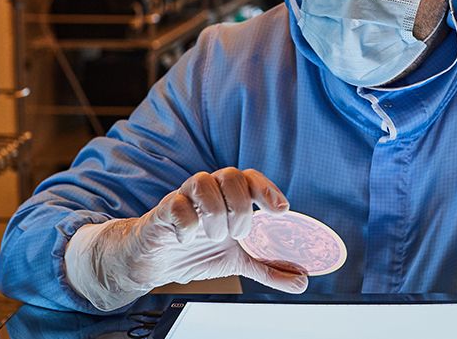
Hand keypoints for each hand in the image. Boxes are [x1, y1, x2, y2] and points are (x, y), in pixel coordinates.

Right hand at [65, 168, 307, 310]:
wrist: (154, 264)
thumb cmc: (197, 252)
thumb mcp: (238, 262)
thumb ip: (268, 269)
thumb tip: (301, 281)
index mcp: (228, 197)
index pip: (251, 178)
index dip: (268, 189)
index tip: (281, 211)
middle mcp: (208, 192)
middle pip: (231, 174)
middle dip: (241, 206)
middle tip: (239, 234)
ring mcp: (183, 198)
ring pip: (202, 181)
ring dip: (216, 213)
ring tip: (215, 237)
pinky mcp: (161, 212)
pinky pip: (175, 204)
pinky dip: (187, 224)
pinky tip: (188, 241)